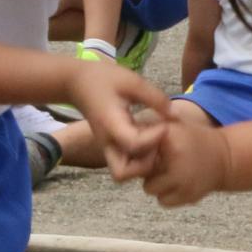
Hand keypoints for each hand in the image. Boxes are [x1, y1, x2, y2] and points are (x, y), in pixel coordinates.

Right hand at [63, 57, 166, 177]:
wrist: (76, 82)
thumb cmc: (103, 78)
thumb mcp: (132, 81)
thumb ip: (155, 98)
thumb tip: (175, 115)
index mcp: (111, 125)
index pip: (133, 144)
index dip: (154, 137)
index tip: (164, 124)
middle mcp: (107, 142)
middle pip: (122, 173)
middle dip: (145, 165)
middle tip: (158, 144)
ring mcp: (108, 147)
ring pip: (123, 173)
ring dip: (142, 164)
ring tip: (155, 142)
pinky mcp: (112, 145)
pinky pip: (126, 162)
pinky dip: (140, 158)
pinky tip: (150, 138)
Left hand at [143, 111, 230, 206]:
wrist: (226, 157)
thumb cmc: (191, 140)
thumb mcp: (170, 127)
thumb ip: (144, 132)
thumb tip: (115, 147)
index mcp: (169, 137)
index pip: (136, 152)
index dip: (139, 153)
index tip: (151, 151)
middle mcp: (176, 159)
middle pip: (140, 172)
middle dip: (147, 169)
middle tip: (162, 161)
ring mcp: (184, 180)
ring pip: (149, 189)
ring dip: (155, 182)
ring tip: (169, 171)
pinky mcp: (189, 196)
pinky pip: (163, 202)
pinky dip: (167, 194)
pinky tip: (178, 182)